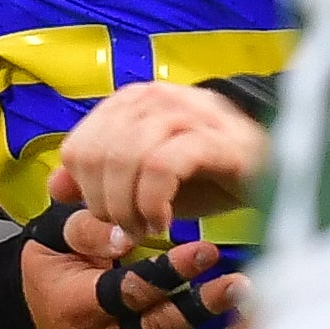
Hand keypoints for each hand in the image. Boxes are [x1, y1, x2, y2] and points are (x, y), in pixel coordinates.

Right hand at [24, 235, 244, 328]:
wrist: (32, 317)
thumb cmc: (53, 267)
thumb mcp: (54, 238)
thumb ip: (90, 230)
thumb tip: (128, 232)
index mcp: (80, 306)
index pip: (133, 291)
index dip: (171, 272)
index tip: (207, 250)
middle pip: (160, 328)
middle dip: (203, 307)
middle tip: (241, 285)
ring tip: (253, 324)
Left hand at [47, 82, 270, 242]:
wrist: (275, 170)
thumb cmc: (208, 174)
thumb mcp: (144, 179)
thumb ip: (98, 180)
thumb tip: (55, 187)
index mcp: (132, 103)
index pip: (78, 148)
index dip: (85, 192)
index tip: (109, 220)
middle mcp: (155, 98)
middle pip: (97, 155)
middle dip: (105, 204)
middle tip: (128, 230)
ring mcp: (185, 113)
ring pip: (126, 158)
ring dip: (128, 207)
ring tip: (145, 228)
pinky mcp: (213, 138)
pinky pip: (163, 166)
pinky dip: (154, 201)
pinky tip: (164, 222)